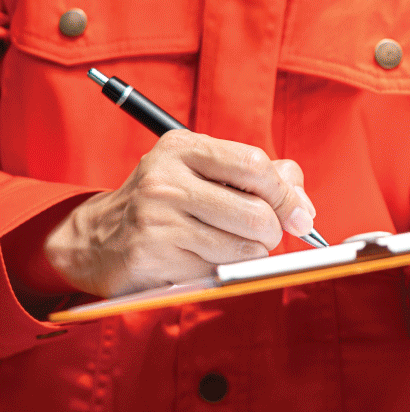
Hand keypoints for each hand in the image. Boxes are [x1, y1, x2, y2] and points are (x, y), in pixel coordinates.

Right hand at [43, 130, 316, 297]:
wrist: (98, 238)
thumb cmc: (168, 201)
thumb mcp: (206, 171)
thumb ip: (262, 176)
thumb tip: (302, 205)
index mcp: (183, 148)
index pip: (255, 165)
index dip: (286, 194)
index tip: (298, 213)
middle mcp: (166, 181)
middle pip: (255, 213)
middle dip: (272, 230)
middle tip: (264, 235)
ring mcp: (156, 221)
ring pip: (243, 248)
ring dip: (250, 253)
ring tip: (229, 245)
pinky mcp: (152, 258)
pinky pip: (218, 271)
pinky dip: (224, 269)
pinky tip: (202, 258)